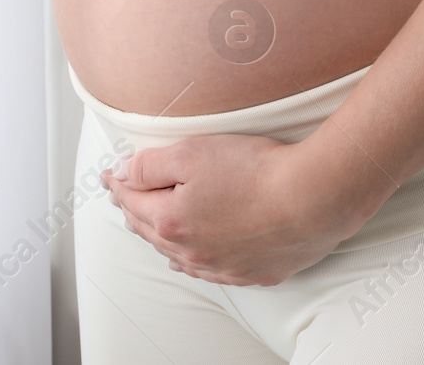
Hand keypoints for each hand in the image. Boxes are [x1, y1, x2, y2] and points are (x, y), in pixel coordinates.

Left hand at [101, 132, 383, 286]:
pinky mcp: (253, 272)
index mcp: (171, 221)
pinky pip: (213, 270)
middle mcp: (192, 252)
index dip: (119, 183)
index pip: (132, 200)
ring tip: (155, 226)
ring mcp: (223, 267)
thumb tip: (122, 174)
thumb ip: (150, 164)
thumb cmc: (257, 172)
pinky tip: (197, 256)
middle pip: (152, 231)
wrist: (313, 198)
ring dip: (163, 239)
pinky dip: (197, 259)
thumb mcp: (193, 152)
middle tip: (126, 196)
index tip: (110, 175)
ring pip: (180, 256)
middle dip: (135, 210)